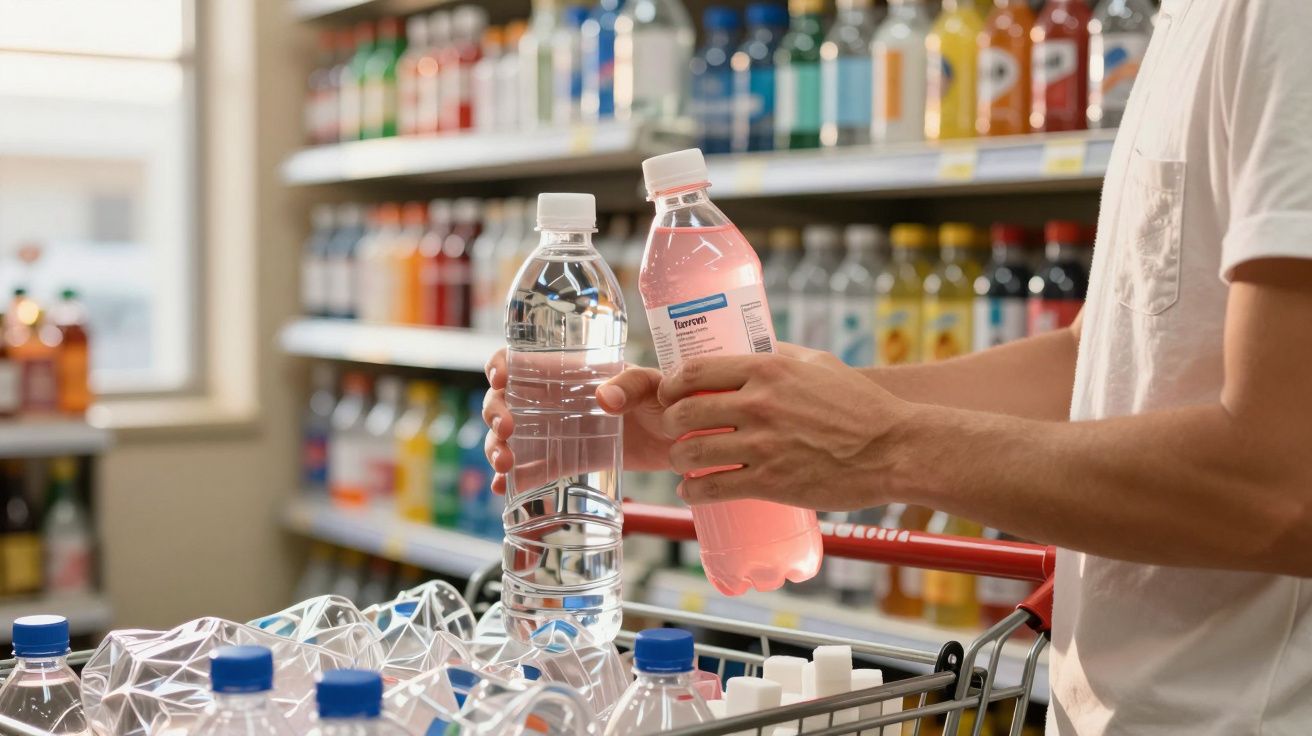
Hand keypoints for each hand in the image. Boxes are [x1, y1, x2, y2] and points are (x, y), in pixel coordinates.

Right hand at [482, 349, 672, 494]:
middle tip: (505, 431)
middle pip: (506, 400)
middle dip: (495, 414)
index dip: (500, 365)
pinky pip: (531, 467)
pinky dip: (512, 480)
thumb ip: (631, 384)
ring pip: (510, 436)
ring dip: (496, 448)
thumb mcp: (652, 384)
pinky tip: (502, 489)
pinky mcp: (567, 460)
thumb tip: (603, 397)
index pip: (523, 360)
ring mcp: (557, 431)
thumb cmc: (667, 398)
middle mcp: (555, 398)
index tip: (499, 380)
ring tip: (504, 466)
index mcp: (570, 371)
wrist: (681, 439)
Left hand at [658, 344, 906, 510]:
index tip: (669, 395)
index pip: (695, 371)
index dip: (671, 385)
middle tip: (673, 431)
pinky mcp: (769, 482)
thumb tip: (751, 348)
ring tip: (683, 463)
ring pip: (692, 452)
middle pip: (684, 413)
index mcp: (767, 369)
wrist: (893, 449)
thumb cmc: (861, 405)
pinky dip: (694, 491)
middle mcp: (758, 404)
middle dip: (670, 424)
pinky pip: (712, 487)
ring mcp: (762, 445)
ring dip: (679, 459)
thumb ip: (781, 354)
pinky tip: (693, 491)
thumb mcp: (820, 364)